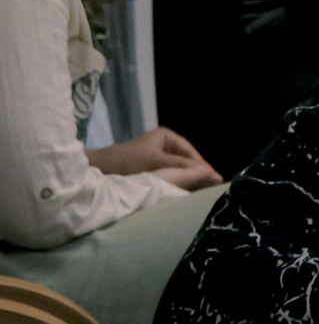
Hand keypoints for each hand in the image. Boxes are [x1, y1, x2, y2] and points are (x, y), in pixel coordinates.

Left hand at [88, 127, 218, 187]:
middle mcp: (164, 143)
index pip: (189, 151)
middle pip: (185, 158)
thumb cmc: (128, 160)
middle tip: (209, 184)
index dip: (201, 163)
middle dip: (195, 170)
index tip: (212, 176)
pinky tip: (182, 188)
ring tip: (198, 187)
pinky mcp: (151, 166)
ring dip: (186, 176)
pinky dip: (175, 179)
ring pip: (177, 166)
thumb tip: (206, 171)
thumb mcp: (157, 161)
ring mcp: (157, 155)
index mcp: (166, 136)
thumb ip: (181, 165)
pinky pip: (169, 171)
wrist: (100, 167)